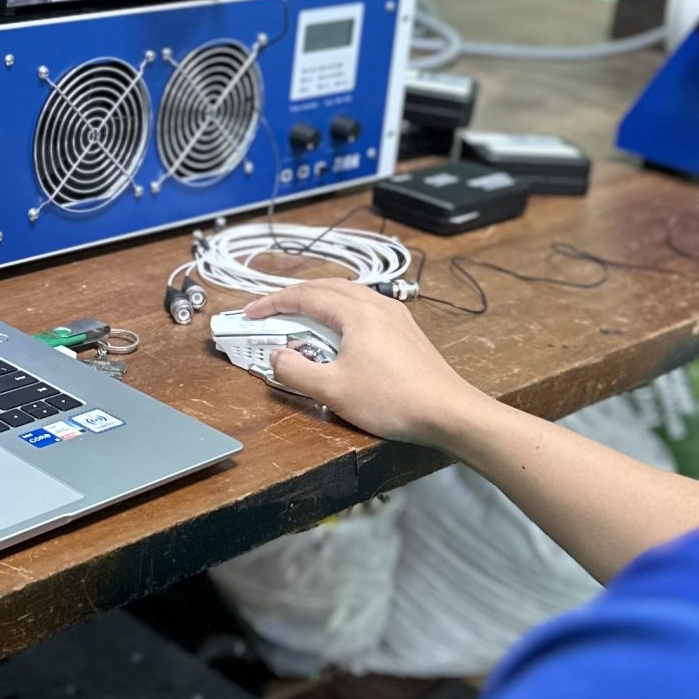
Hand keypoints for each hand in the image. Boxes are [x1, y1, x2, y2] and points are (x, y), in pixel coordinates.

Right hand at [243, 281, 490, 447]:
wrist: (448, 412)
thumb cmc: (392, 400)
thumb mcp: (332, 390)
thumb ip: (295, 371)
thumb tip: (276, 356)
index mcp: (356, 312)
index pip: (305, 296)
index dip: (273, 302)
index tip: (251, 313)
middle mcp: (377, 305)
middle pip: (328, 286)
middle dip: (295, 295)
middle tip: (271, 311)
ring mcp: (396, 316)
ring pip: (349, 294)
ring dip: (319, 301)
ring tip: (300, 317)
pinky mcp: (406, 331)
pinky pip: (365, 308)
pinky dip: (341, 311)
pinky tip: (339, 332)